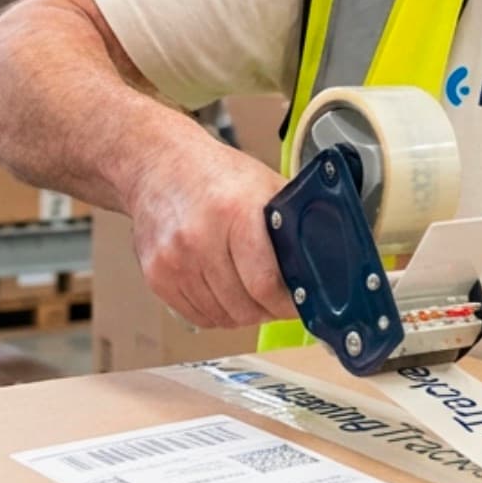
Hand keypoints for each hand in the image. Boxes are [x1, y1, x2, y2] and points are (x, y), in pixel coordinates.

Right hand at [124, 138, 296, 328]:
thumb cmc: (214, 174)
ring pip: (222, 317)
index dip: (288, 302)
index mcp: (233, 212)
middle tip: (279, 300)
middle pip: (244, 307)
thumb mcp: (263, 185)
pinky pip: (198, 316)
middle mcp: (199, 238)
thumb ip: (292, 220)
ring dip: (243, 313)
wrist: (157, 165)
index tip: (300, 303)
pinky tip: (225, 291)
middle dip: (269, 309)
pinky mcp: (157, 276)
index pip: (265, 284)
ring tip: (252, 293)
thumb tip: (325, 254)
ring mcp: (173, 261)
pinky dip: (217, 312)